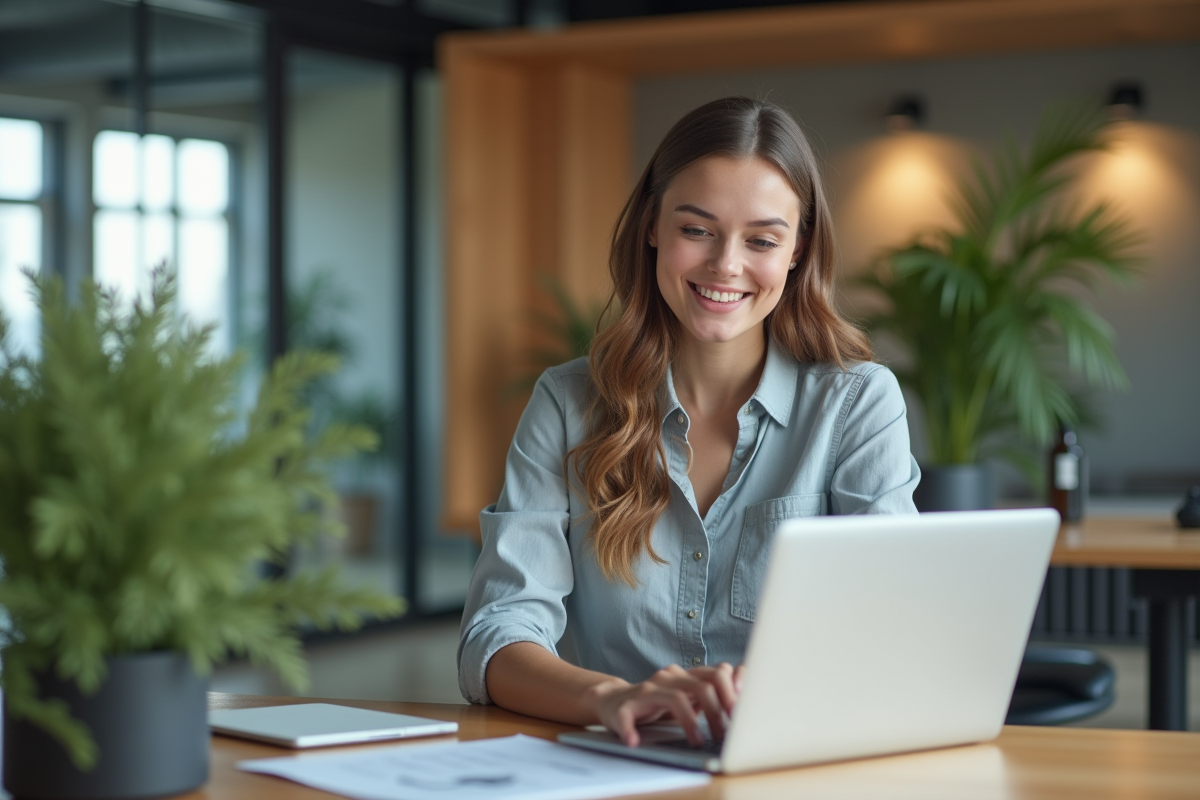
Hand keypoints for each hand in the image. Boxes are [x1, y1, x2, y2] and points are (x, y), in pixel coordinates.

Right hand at [585, 662, 744, 746]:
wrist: (614, 701)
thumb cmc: (658, 703)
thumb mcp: (689, 698)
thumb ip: (712, 694)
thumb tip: (744, 696)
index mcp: (687, 675)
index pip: (718, 672)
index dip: (734, 690)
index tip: (742, 712)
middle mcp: (670, 677)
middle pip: (702, 685)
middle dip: (718, 710)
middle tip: (724, 733)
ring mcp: (648, 689)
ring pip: (675, 698)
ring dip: (690, 723)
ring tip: (697, 741)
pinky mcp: (626, 705)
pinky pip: (628, 716)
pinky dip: (631, 730)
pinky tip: (634, 741)